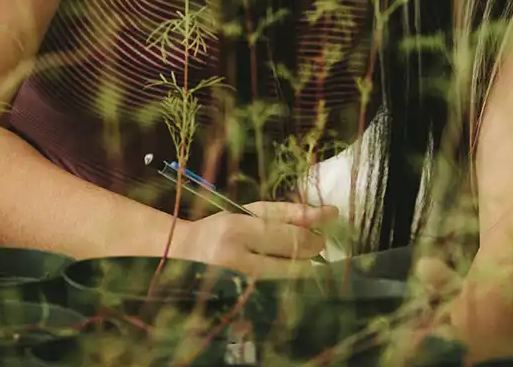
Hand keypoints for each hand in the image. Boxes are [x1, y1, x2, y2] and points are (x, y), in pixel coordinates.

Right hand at [170, 201, 337, 278]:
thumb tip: (317, 216)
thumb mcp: (246, 212)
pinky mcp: (242, 300)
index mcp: (237, 229)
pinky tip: (288, 270)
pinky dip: (288, 278)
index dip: (311, 226)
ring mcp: (239, 283)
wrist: (183, 255)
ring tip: (301, 255)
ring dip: (301, 264)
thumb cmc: (218, 228)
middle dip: (311, 246)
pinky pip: (277, 288)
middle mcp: (237, 258)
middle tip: (317, 241)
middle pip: (289, 255)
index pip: (285, 232)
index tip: (330, 215)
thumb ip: (280, 213)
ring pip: (288, 276)